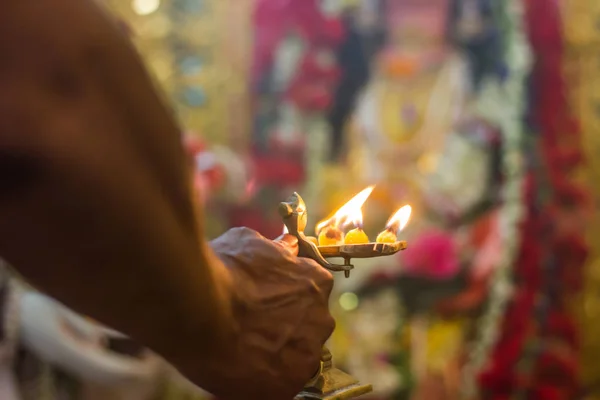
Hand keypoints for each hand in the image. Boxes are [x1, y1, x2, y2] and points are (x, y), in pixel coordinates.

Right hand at [189, 228, 334, 399]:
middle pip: (307, 325)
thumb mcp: (251, 243)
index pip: (311, 291)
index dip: (286, 296)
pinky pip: (281, 383)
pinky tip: (242, 368)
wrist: (198, 309)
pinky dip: (264, 379)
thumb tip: (287, 246)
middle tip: (251, 325)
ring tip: (242, 348)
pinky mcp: (288, 385)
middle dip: (284, 325)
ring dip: (276, 353)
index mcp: (317, 283)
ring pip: (295, 356)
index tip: (264, 300)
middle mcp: (321, 318)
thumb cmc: (223, 271)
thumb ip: (276, 249)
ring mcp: (307, 354)